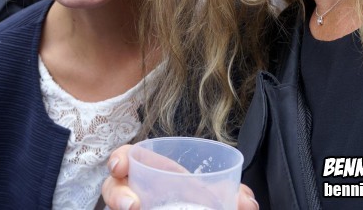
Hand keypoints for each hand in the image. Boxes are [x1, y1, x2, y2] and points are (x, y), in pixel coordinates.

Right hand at [102, 144, 258, 209]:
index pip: (129, 157)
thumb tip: (248, 201)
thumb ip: (232, 194)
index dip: (120, 158)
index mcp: (154, 172)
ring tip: (132, 209)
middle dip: (116, 193)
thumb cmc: (199, 200)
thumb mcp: (214, 192)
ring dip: (118, 204)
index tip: (119, 165)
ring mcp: (135, 205)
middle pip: (114, 186)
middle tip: (131, 204)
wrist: (198, 209)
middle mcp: (138, 190)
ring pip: (115, 204)